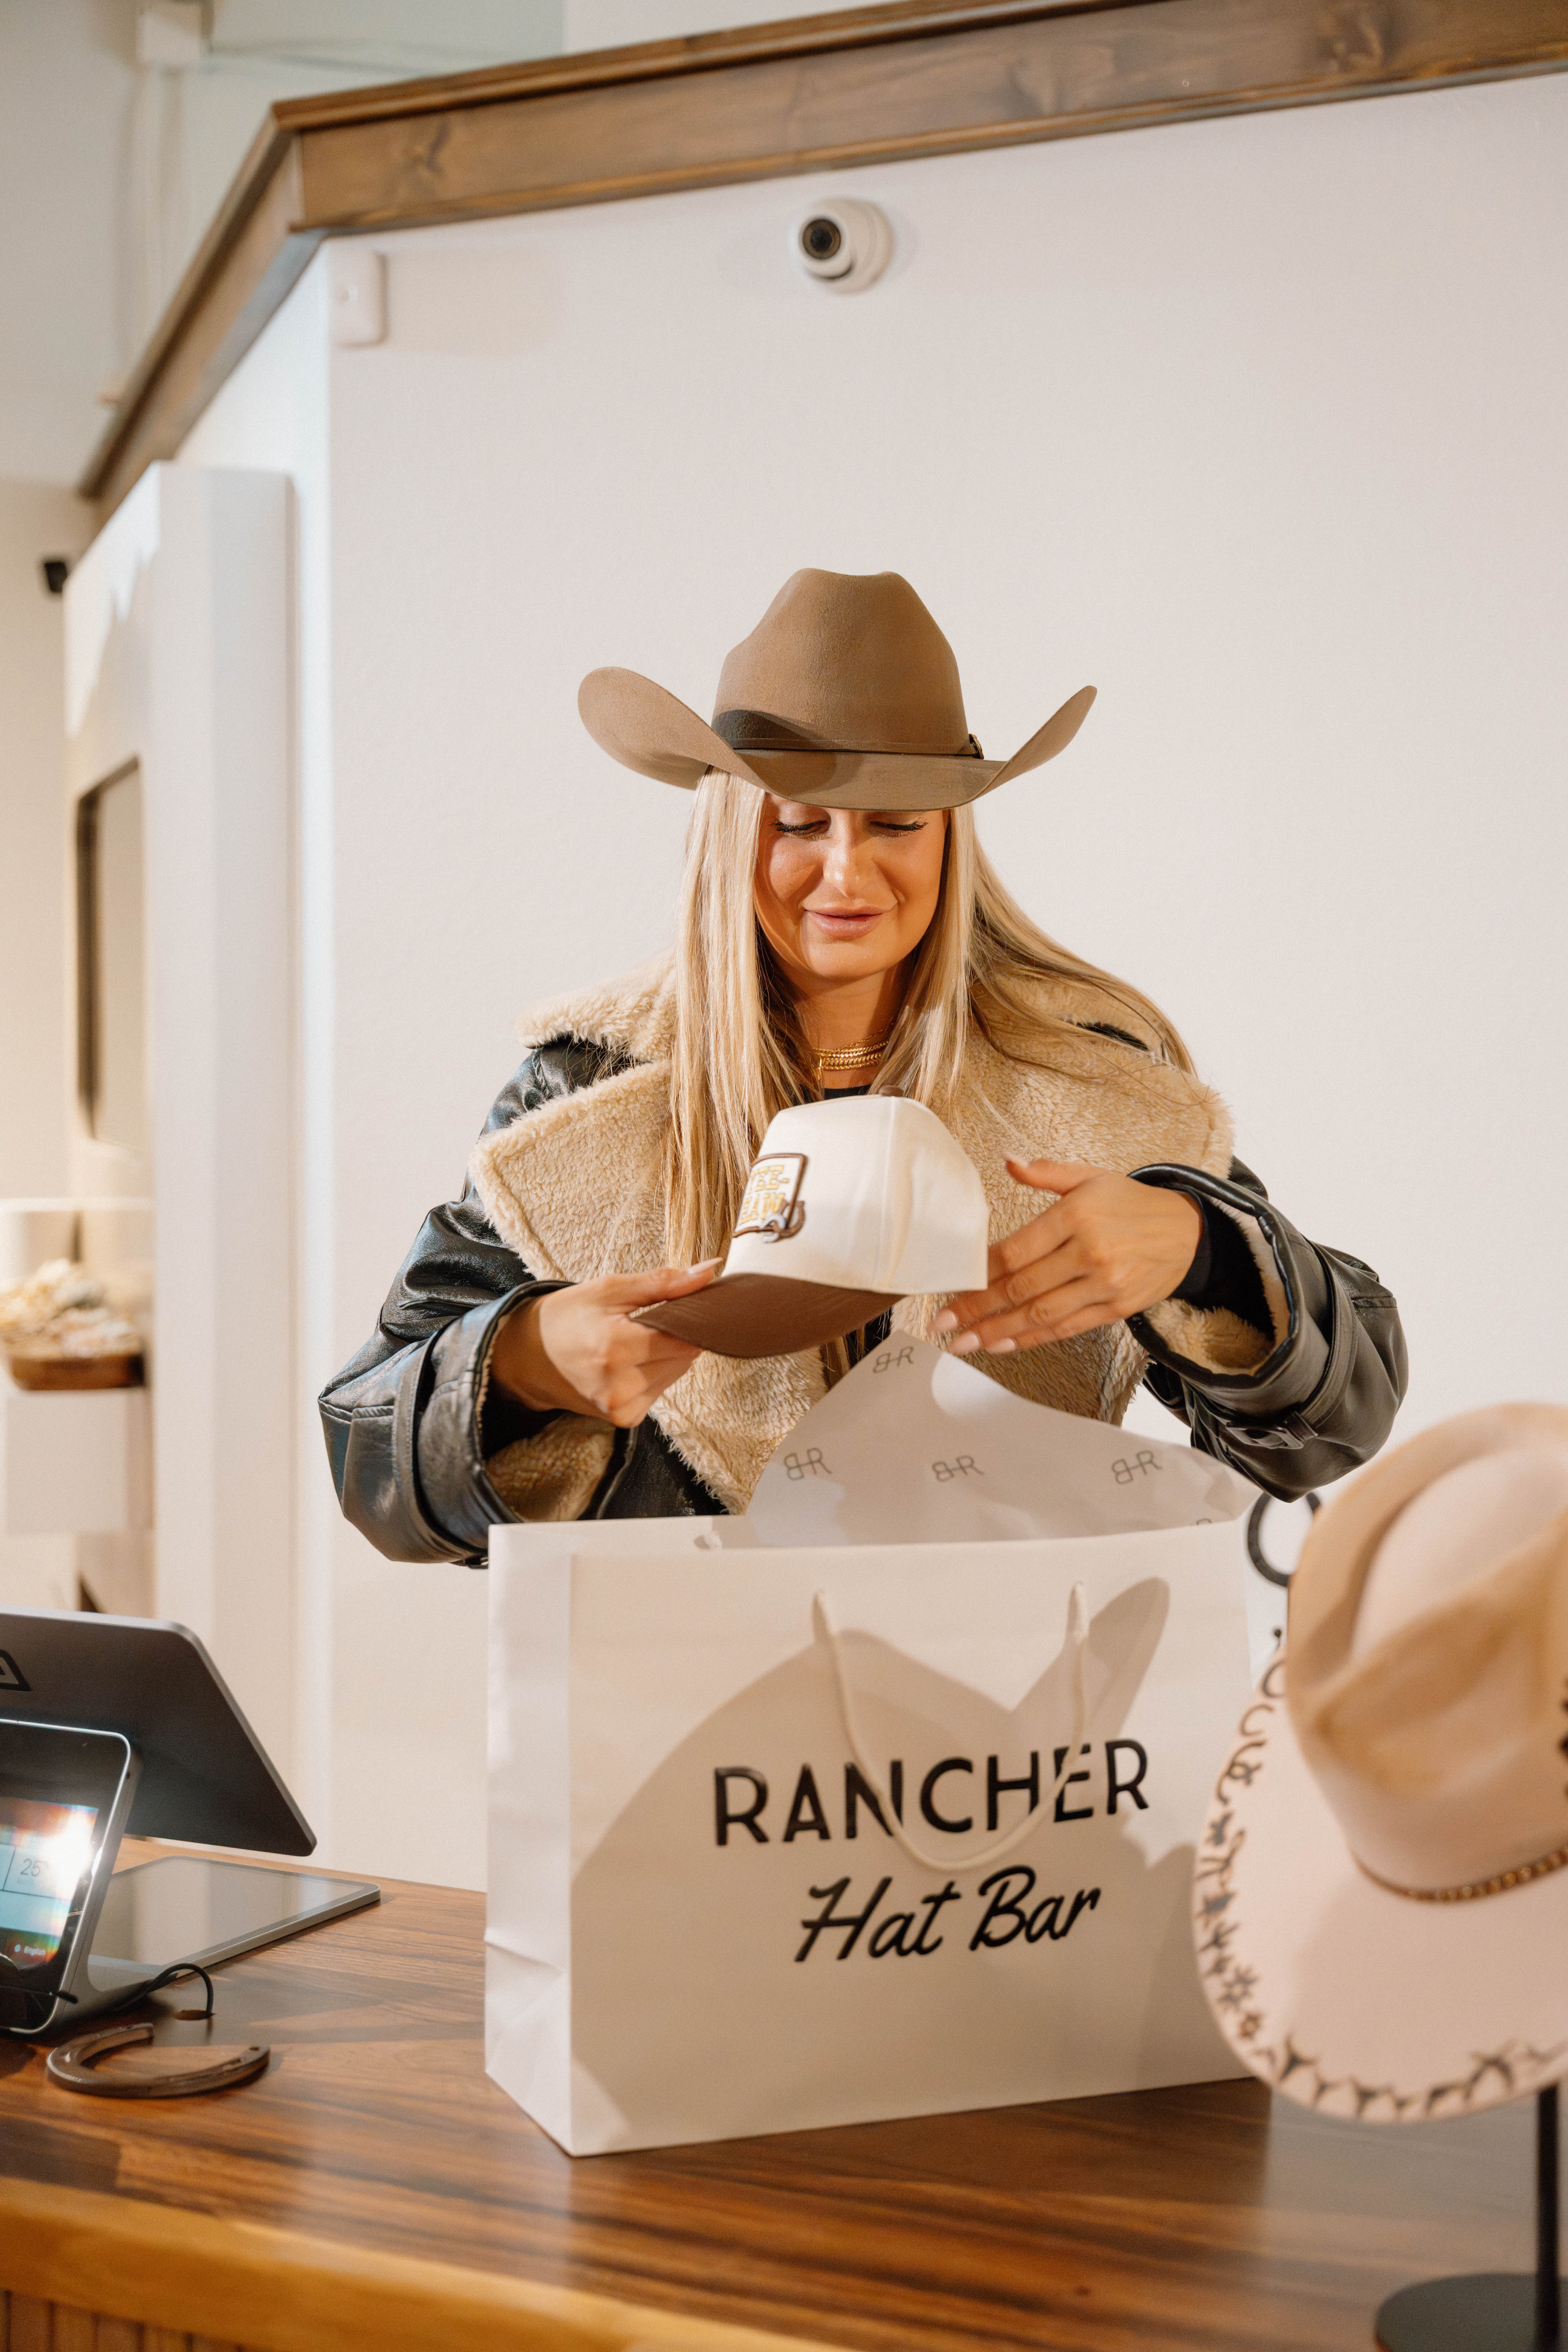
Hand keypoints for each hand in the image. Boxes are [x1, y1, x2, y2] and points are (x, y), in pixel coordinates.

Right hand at [490, 1263, 720, 1424]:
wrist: (528, 1355)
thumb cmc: (567, 1316)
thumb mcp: (610, 1289)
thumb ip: (663, 1283)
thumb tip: (710, 1270)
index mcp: (615, 1348)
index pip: (685, 1339)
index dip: (688, 1320)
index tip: (678, 1307)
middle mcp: (620, 1385)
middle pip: (684, 1358)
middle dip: (676, 1336)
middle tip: (648, 1321)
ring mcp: (621, 1407)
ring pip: (675, 1375)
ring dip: (666, 1356)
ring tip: (634, 1341)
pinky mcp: (623, 1419)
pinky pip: (659, 1392)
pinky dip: (653, 1375)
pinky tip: (630, 1363)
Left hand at [933, 1160, 1201, 1355]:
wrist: (1188, 1231)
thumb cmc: (1130, 1203)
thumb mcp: (1091, 1176)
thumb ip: (1046, 1171)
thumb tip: (1007, 1159)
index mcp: (1076, 1215)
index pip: (1016, 1250)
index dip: (980, 1273)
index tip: (951, 1286)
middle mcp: (1089, 1252)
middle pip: (1021, 1287)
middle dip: (977, 1309)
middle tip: (943, 1324)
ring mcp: (1103, 1284)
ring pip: (1040, 1314)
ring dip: (998, 1332)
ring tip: (964, 1343)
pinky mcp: (1116, 1308)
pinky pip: (1066, 1328)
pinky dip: (1032, 1339)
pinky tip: (1004, 1345)